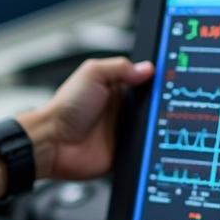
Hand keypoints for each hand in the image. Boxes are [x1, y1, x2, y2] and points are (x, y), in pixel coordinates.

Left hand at [20, 57, 153, 181]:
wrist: (54, 143)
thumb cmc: (66, 108)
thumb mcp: (91, 74)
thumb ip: (119, 67)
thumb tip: (147, 68)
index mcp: (116, 88)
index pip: (144, 82)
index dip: (155, 81)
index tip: (165, 80)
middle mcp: (122, 109)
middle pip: (153, 106)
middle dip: (160, 105)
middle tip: (160, 104)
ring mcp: (124, 131)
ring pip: (152, 128)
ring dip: (155, 126)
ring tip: (152, 122)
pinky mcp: (125, 152)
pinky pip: (144, 150)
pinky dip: (148, 148)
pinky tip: (147, 142)